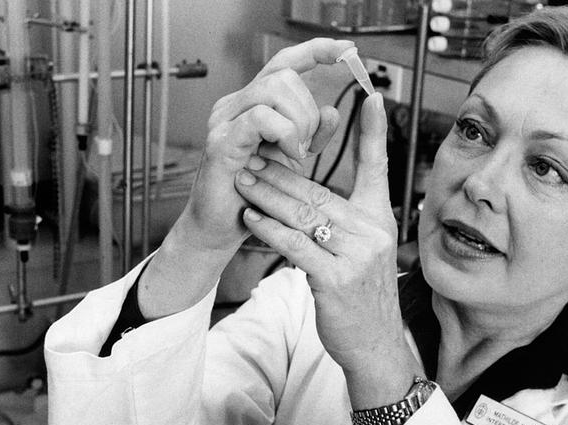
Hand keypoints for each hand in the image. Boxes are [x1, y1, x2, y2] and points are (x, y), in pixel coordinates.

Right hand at [179, 38, 350, 253]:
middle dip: (308, 109)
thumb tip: (333, 111)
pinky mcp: (221, 142)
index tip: (346, 51)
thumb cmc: (253, 195)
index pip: (285, 63)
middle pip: (284, 75)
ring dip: (299, 122)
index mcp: (252, 104)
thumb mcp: (293, 159)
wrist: (220, 229)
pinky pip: (260, 118)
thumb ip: (314, 134)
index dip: (316, 51)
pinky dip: (284, 134)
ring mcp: (224, 121)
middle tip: (307, 146)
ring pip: (273, 90)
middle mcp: (235, 105)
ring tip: (296, 153)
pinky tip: (287, 156)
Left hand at [234, 93, 420, 406]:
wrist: (372, 344)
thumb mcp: (363, 251)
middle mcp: (372, 233)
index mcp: (380, 220)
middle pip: (320, 191)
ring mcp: (356, 256)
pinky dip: (270, 230)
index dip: (373, 132)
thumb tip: (311, 194)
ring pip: (304, 215)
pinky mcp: (336, 279)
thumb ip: (344, 220)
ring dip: (268, 196)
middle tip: (252, 154)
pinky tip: (251, 217)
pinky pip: (296, 246)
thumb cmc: (359, 297)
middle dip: (282, 173)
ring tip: (243, 180)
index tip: (369, 96)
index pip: (378, 167)